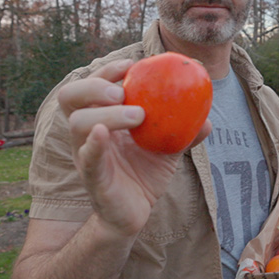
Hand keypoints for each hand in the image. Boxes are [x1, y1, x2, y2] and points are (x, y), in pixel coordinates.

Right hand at [57, 59, 211, 236]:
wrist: (135, 213)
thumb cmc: (144, 174)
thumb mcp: (167, 148)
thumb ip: (184, 132)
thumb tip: (208, 119)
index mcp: (100, 118)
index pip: (91, 86)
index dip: (106, 71)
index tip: (130, 65)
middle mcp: (87, 133)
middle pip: (70, 98)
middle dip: (93, 86)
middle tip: (121, 90)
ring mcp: (86, 154)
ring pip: (78, 124)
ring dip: (107, 114)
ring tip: (138, 116)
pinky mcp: (92, 178)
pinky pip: (87, 158)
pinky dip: (93, 144)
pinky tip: (103, 134)